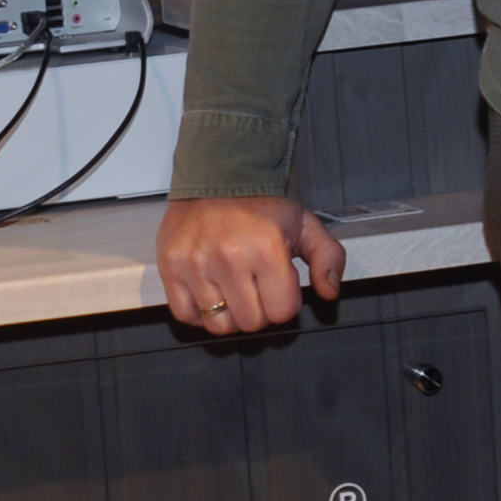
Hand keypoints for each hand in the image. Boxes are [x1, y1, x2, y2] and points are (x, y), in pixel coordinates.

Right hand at [154, 195, 342, 338]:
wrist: (216, 176)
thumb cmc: (259, 203)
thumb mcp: (304, 224)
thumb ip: (328, 258)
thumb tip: (329, 292)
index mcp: (266, 249)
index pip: (282, 312)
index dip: (284, 303)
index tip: (278, 287)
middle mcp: (229, 259)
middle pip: (251, 322)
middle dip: (259, 310)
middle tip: (255, 288)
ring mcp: (196, 265)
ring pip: (219, 325)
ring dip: (229, 314)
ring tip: (232, 292)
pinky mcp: (171, 267)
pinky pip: (185, 315)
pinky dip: (199, 313)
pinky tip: (210, 294)